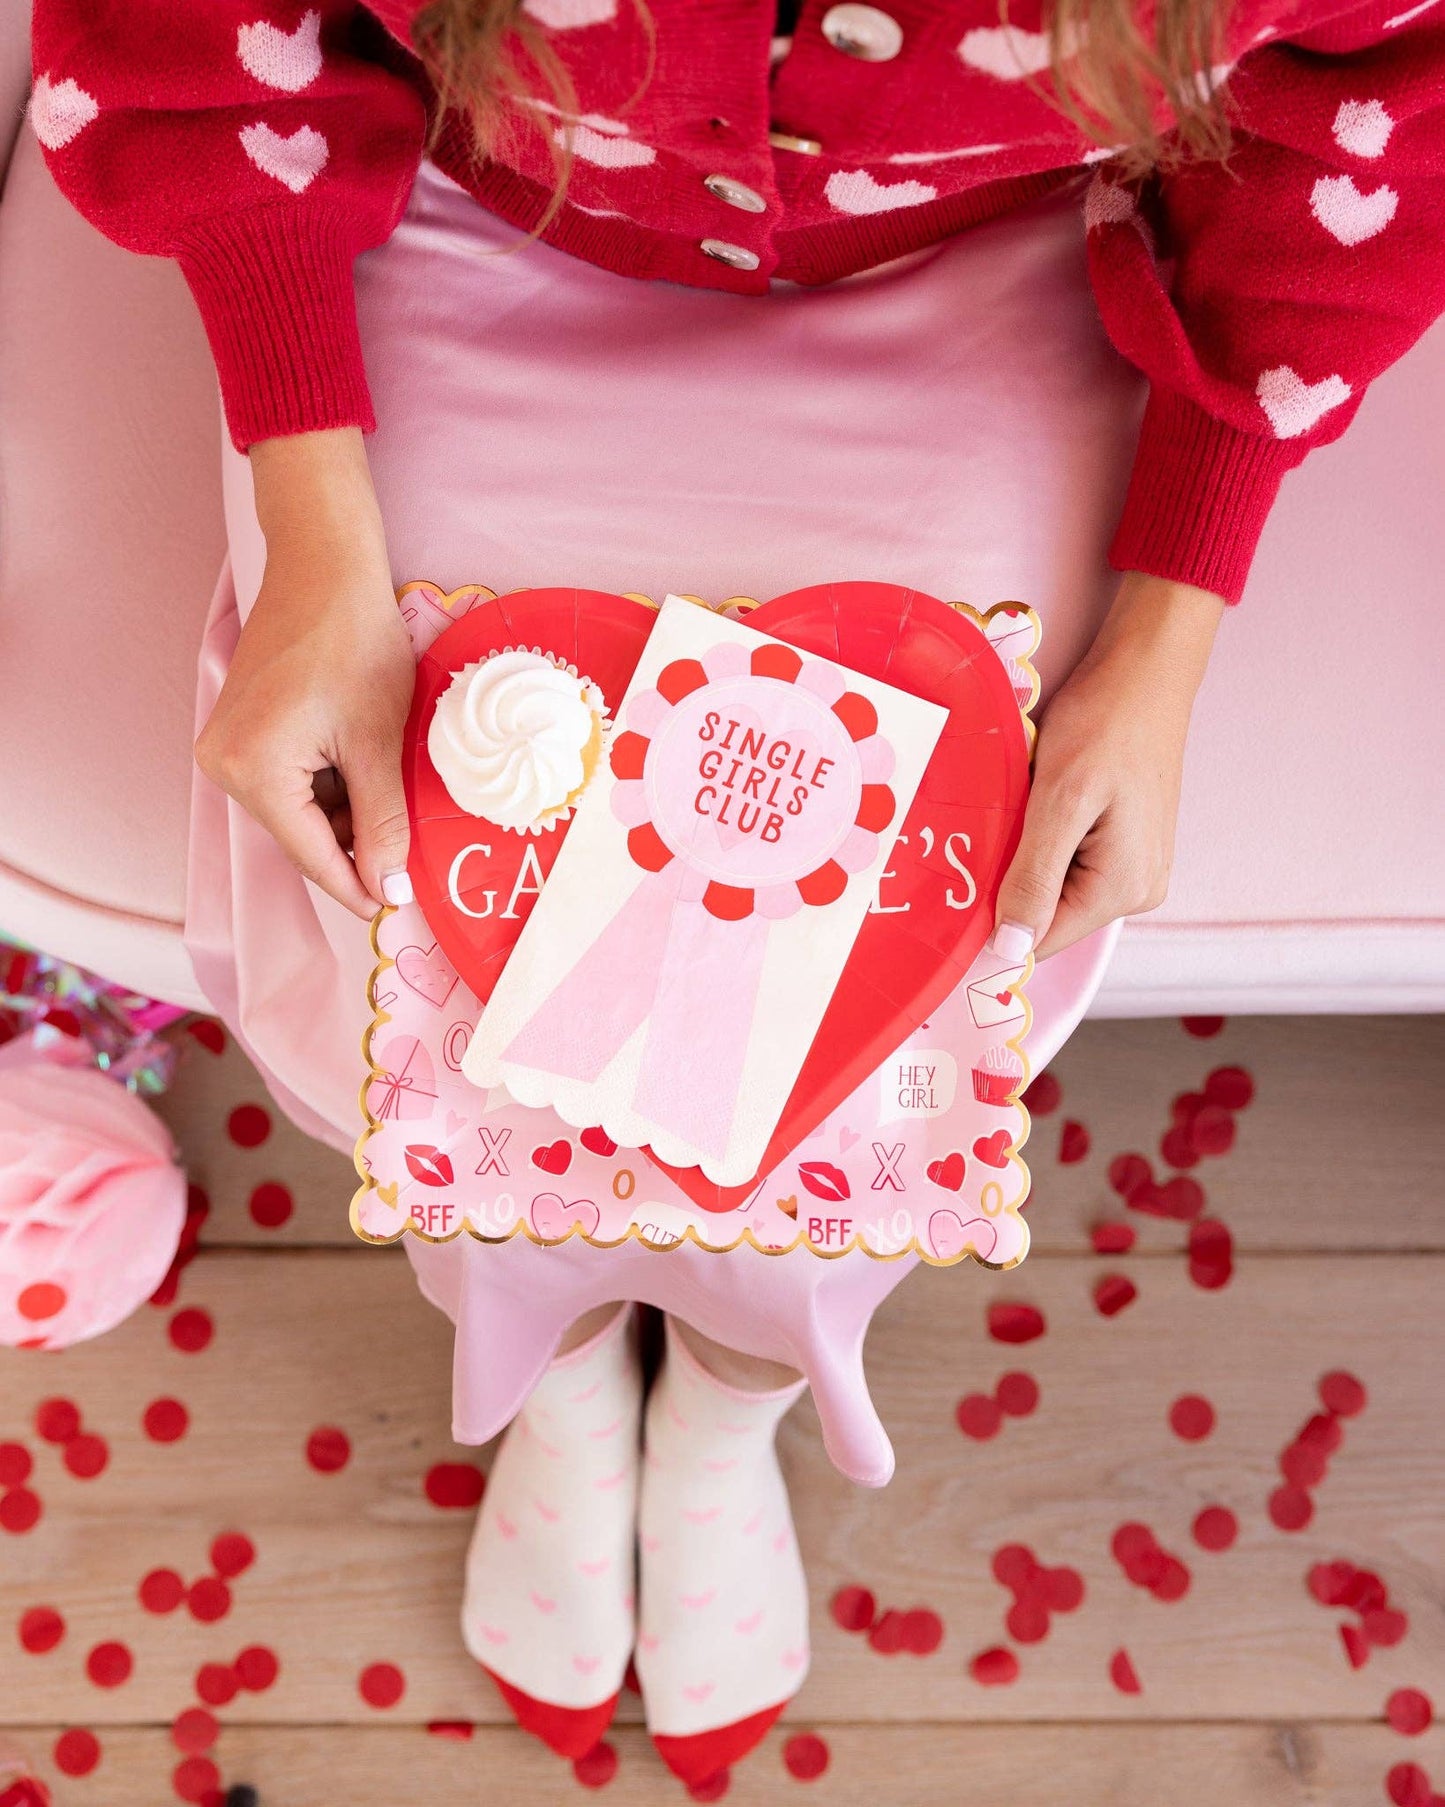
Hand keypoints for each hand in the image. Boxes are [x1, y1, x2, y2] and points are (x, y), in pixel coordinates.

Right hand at [194, 429, 414, 918]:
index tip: (397, 906)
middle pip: (302, 835)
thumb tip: (388, 887)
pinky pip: (289, 780)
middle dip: (356, 842)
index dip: (359, 885)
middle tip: (410, 844)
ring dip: (347, 809)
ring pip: (299, 810)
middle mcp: (224, 765)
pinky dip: (330, 782)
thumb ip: (383, 822)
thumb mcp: (380, 742)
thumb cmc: (354, 642)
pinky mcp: (240, 730)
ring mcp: (226, 747)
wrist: (323, 564)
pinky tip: (365, 761)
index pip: (312, 856)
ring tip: (392, 779)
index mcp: (253, 773)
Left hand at [991, 572, 1225, 961]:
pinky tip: (1039, 800)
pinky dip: (1041, 838)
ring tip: (1022, 805)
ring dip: (1023, 855)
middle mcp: (1136, 891)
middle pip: (1045, 915)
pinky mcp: (1125, 845)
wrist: (1144, 670)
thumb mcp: (1060, 800)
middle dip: (1009, 878)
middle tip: (997, 821)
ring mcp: (1134, 868)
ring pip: (1051, 887)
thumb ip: (1034, 879)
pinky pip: (1066, 862)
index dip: (991, 920)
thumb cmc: (1105, 722)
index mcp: (1122, 890)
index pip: (1037, 941)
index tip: (957, 884)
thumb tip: (1010, 951)